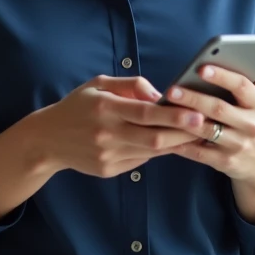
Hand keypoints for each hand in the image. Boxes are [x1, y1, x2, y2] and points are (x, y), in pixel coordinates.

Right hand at [32, 75, 206, 178]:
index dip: (173, 115)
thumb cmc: (78, 106)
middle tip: (207, 127)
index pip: (146, 113)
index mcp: (105, 107)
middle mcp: (107, 133)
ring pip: (151, 152)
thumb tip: (160, 95)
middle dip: (183, 133)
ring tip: (196, 136)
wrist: (48, 139)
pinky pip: (140, 161)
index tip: (196, 113)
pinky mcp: (108, 170)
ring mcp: (108, 155)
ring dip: (176, 144)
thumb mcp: (99, 84)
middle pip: (154, 137)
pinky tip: (169, 144)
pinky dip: (156, 152)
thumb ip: (131, 85)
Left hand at [163, 57, 254, 185]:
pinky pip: (199, 151)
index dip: (222, 77)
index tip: (202, 67)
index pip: (242, 86)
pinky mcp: (224, 162)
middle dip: (194, 98)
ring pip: (206, 130)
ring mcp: (238, 145)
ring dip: (184, 120)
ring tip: (165, 109)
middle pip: (219, 109)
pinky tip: (165, 132)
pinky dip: (181, 143)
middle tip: (172, 89)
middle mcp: (250, 125)